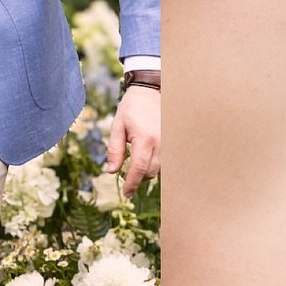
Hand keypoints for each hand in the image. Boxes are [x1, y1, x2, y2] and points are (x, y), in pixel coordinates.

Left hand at [106, 83, 159, 197]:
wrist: (151, 91)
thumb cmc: (131, 107)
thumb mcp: (117, 125)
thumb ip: (115, 149)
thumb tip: (112, 171)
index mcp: (144, 139)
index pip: (138, 169)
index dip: (131, 184)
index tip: (126, 194)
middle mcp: (161, 143)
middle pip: (149, 172)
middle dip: (137, 177)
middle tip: (126, 175)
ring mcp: (169, 143)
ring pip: (159, 169)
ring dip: (146, 170)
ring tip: (136, 160)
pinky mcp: (173, 142)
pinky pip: (165, 161)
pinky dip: (155, 163)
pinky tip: (147, 156)